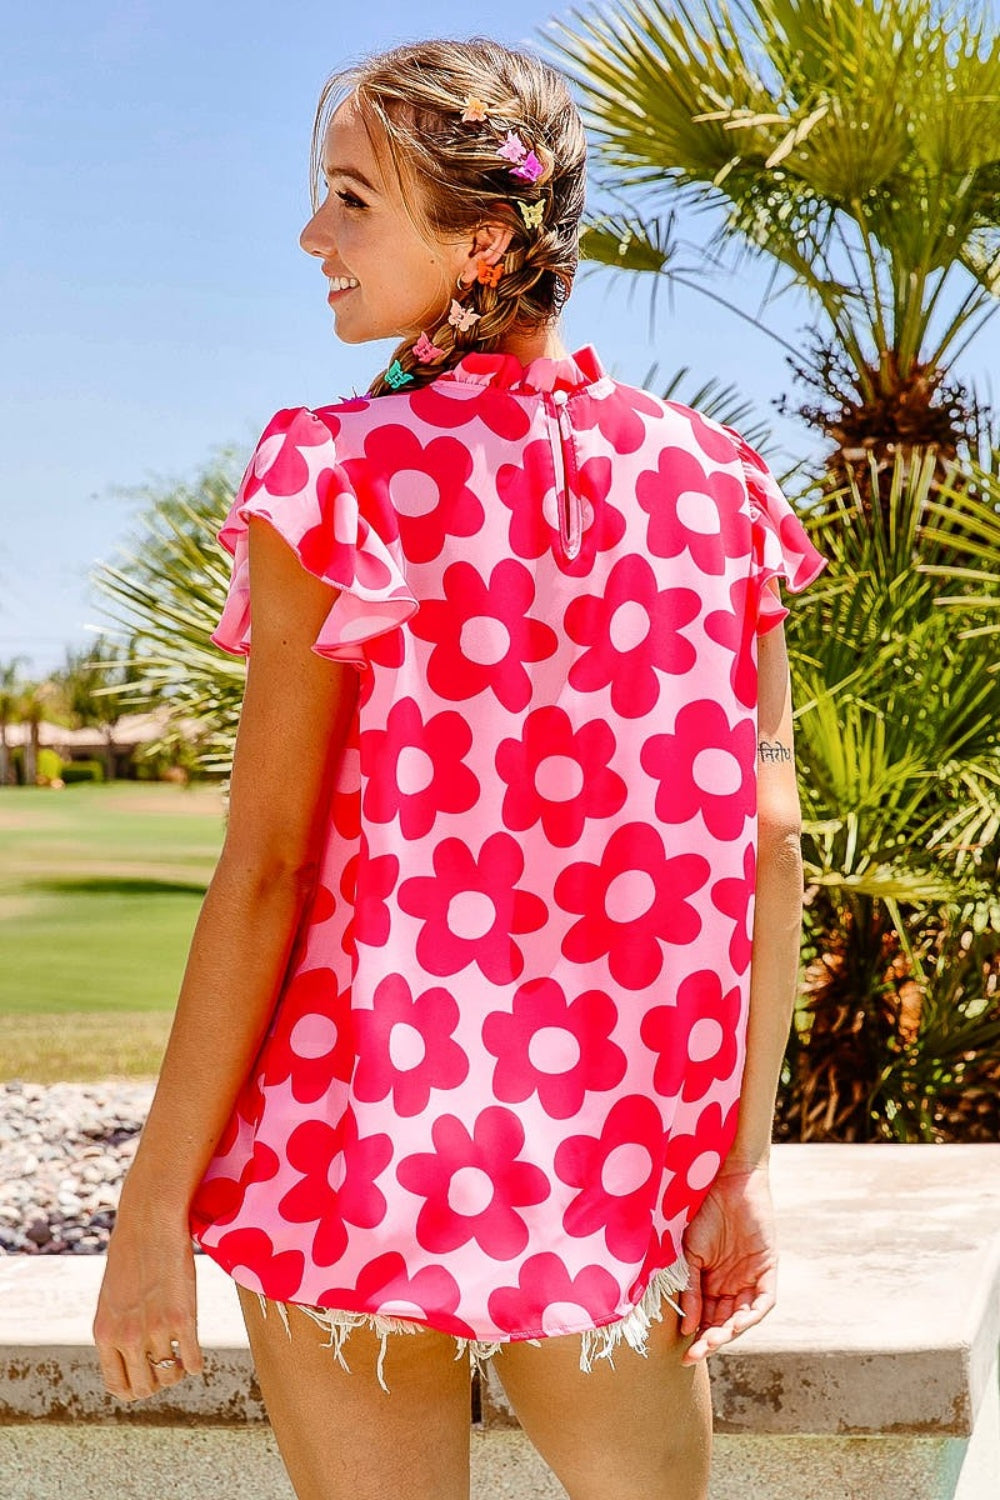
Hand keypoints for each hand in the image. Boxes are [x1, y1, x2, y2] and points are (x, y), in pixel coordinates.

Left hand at [92, 1195, 204, 1401]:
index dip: (133, 1388)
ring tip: (180, 1358)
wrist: (149, 1222)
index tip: (145, 1377)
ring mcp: (156, 1329)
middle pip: (143, 1388)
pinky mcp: (184, 1317)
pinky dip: (195, 1364)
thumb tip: (130, 1357)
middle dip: (156, 1383)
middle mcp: (128, 1338)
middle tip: (165, 1367)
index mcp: (105, 1334)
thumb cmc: (129, 1254)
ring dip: (176, 1372)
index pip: (117, 1385)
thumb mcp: (112, 1298)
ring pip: (169, 1376)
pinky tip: (195, 1352)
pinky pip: (193, 1360)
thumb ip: (117, 1330)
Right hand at [677, 1164, 777, 1364]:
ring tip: (713, 1342)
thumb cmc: (700, 1209)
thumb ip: (688, 1286)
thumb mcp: (688, 1252)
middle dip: (710, 1340)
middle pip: (724, 1323)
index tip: (683, 1353)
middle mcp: (731, 1284)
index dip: (696, 1336)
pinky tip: (736, 1324)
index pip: (705, 1318)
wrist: (725, 1177)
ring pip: (743, 1317)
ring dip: (729, 1333)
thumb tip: (687, 1326)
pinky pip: (763, 1301)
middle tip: (696, 1354)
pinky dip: (751, 1315)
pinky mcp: (768, 1268)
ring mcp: (750, 1277)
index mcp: (710, 1281)